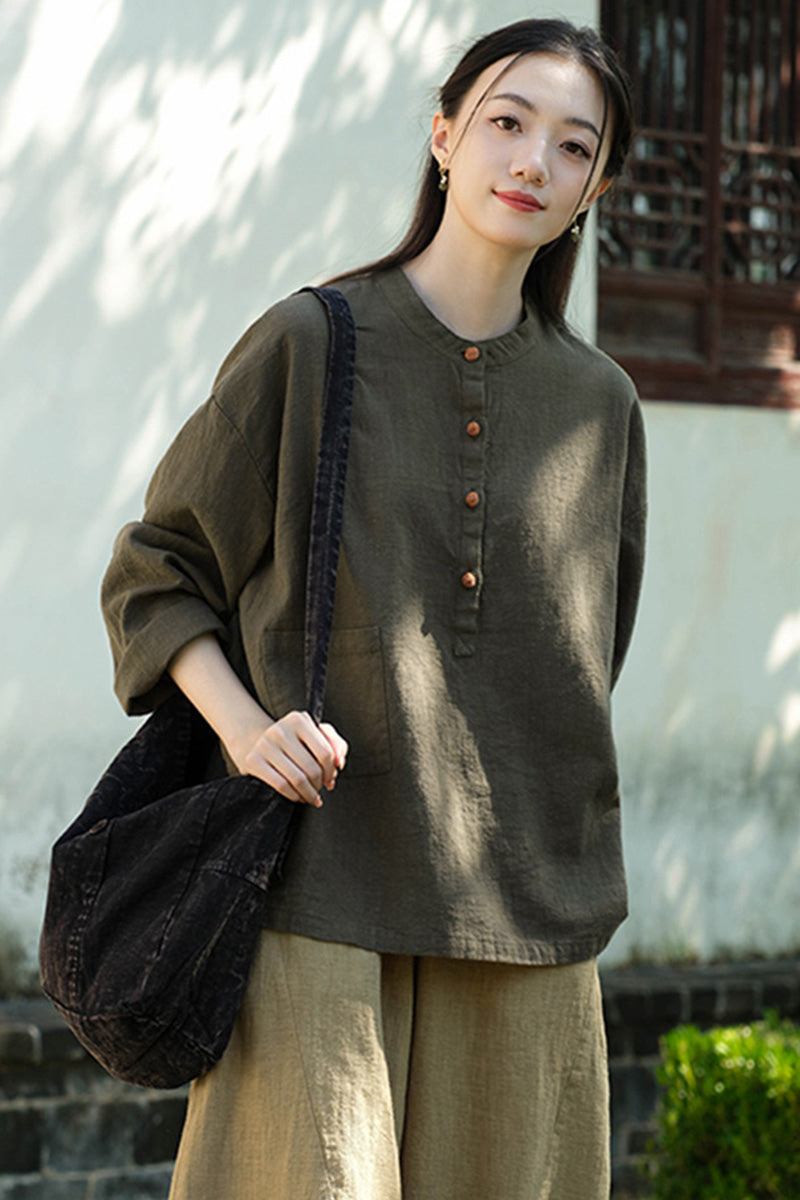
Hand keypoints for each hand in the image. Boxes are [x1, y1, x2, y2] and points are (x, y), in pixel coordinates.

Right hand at [228, 710, 348, 807]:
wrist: (257, 742)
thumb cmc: (293, 742)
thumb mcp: (315, 735)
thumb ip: (335, 744)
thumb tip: (339, 763)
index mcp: (298, 720)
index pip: (326, 752)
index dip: (331, 771)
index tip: (330, 778)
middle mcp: (280, 730)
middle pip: (312, 768)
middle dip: (320, 784)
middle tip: (320, 789)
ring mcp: (265, 745)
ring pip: (297, 779)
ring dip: (309, 794)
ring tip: (312, 797)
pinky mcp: (253, 760)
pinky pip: (281, 785)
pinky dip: (294, 795)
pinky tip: (298, 797)